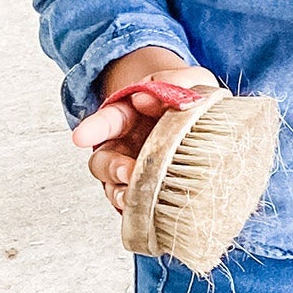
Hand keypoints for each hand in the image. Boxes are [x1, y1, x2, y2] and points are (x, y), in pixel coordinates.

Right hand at [72, 47, 219, 213]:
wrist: (212, 122)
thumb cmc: (194, 99)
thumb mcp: (189, 82)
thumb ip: (171, 84)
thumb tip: (146, 99)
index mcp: (128, 117)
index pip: (105, 122)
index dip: (93, 129)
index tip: (80, 136)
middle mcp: (124, 147)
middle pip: (102, 163)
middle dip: (112, 168)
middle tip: (129, 170)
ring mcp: (133, 172)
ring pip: (115, 189)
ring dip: (123, 194)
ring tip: (135, 197)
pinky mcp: (148, 193)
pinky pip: (137, 207)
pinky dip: (141, 210)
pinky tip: (151, 211)